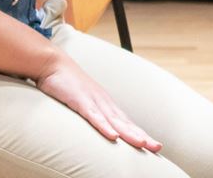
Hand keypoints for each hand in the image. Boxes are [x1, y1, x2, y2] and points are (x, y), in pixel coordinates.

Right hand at [36, 49, 161, 152]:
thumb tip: (101, 128)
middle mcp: (104, 103)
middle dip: (142, 136)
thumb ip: (93, 115)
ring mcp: (94, 101)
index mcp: (105, 105)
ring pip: (114, 121)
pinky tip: (113, 136)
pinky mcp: (81, 101)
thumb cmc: (68, 84)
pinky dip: (104, 126)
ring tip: (142, 144)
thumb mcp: (83, 103)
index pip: (126, 123)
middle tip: (157, 148)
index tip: (154, 146)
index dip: (140, 134)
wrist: (54, 64)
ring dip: (129, 133)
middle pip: (126, 123)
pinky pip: (94, 116)